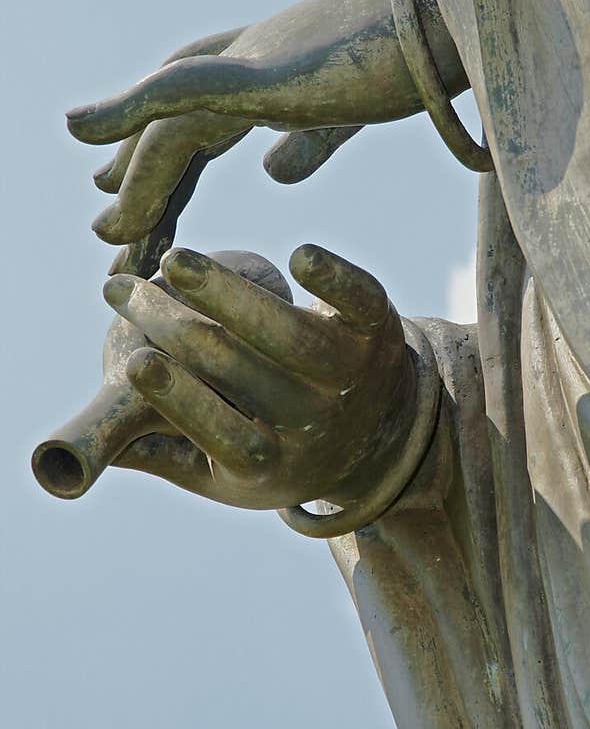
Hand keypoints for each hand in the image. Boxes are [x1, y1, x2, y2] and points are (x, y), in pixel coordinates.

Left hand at [67, 0, 466, 252]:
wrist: (465, 25)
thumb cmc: (426, 61)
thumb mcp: (355, 111)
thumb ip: (311, 138)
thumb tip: (270, 171)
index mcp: (282, 67)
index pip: (209, 116)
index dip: (174, 158)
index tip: (147, 199)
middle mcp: (256, 54)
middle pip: (178, 119)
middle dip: (143, 170)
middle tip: (109, 221)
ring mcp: (256, 57)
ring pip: (169, 122)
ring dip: (134, 178)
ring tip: (108, 236)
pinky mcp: (265, 68)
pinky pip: (178, 93)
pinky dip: (126, 113)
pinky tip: (80, 133)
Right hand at [107, 244, 418, 511]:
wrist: (382, 437)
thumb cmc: (276, 450)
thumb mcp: (223, 473)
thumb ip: (160, 454)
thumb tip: (68, 453)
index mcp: (272, 466)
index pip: (225, 436)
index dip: (184, 401)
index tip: (136, 362)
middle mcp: (316, 424)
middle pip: (242, 372)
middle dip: (174, 326)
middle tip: (123, 291)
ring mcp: (352, 377)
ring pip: (292, 334)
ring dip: (230, 294)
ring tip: (176, 260)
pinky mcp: (377, 331)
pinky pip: (360, 301)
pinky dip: (335, 280)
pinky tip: (300, 255)